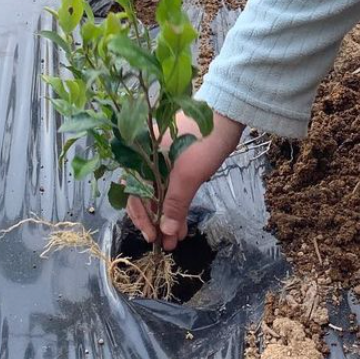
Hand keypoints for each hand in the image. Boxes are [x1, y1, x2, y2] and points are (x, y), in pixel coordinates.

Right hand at [126, 111, 244, 250]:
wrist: (226, 115)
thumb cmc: (203, 142)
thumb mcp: (188, 176)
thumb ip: (175, 204)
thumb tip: (166, 232)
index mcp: (141, 158)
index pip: (132, 193)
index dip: (141, 218)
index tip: (154, 237)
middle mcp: (146, 159)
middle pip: (144, 195)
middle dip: (156, 221)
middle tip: (168, 243)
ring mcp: (160, 159)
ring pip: (158, 193)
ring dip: (167, 216)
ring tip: (178, 237)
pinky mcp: (175, 161)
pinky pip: (169, 186)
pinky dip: (175, 204)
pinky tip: (182, 221)